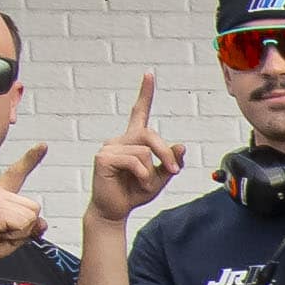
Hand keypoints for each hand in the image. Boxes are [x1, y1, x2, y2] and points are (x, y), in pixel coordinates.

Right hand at [87, 76, 182, 228]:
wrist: (115, 210)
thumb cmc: (135, 192)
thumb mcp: (160, 178)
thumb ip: (171, 162)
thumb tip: (181, 146)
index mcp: (133, 140)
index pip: (139, 112)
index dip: (145, 94)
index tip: (149, 74)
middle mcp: (120, 139)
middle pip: (150, 134)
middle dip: (165, 153)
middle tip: (173, 171)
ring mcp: (109, 147)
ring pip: (144, 151)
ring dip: (151, 172)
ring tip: (144, 185)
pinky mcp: (103, 158)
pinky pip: (133, 161)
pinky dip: (142, 175)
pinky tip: (137, 183)